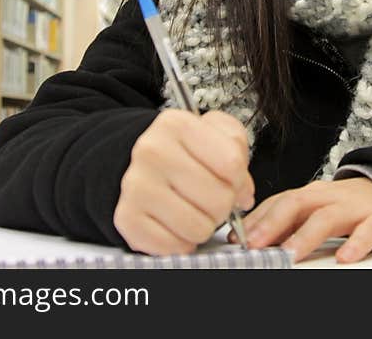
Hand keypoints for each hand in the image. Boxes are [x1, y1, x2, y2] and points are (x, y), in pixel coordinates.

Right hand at [114, 109, 253, 254]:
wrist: (140, 165)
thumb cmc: (184, 152)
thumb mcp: (214, 133)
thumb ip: (238, 151)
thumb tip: (243, 194)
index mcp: (176, 124)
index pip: (231, 163)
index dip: (239, 179)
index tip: (232, 180)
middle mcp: (151, 152)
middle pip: (218, 198)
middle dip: (223, 205)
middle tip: (211, 198)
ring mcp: (136, 186)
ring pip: (199, 227)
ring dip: (204, 226)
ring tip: (194, 211)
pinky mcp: (127, 218)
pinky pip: (175, 246)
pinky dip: (183, 241)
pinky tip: (177, 224)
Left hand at [235, 178, 371, 262]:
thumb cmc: (345, 205)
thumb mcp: (314, 209)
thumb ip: (286, 221)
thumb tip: (249, 237)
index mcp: (309, 195)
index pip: (278, 202)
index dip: (256, 219)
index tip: (236, 238)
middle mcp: (328, 197)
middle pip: (297, 204)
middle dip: (273, 224)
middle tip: (256, 244)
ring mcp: (353, 208)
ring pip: (327, 217)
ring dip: (306, 237)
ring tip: (291, 254)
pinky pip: (368, 231)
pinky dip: (356, 243)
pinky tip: (345, 257)